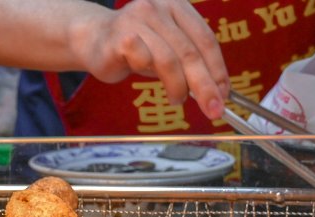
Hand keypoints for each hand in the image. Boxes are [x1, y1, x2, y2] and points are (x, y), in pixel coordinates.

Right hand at [74, 0, 228, 119]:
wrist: (92, 38)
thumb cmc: (135, 46)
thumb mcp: (168, 49)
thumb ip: (190, 62)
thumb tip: (216, 91)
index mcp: (177, 7)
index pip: (206, 39)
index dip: (218, 69)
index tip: (223, 94)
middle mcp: (159, 8)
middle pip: (191, 52)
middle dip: (205, 85)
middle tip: (214, 109)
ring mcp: (138, 20)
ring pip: (170, 59)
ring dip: (180, 87)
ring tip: (179, 100)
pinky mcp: (120, 37)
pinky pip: (145, 61)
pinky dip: (157, 80)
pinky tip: (159, 90)